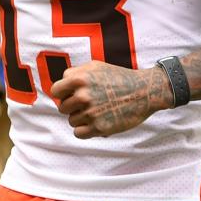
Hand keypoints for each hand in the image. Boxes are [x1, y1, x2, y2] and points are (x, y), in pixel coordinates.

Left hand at [50, 61, 172, 138]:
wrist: (144, 91)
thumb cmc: (119, 78)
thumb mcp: (95, 67)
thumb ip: (74, 74)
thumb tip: (58, 89)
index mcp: (80, 78)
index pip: (55, 91)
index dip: (63, 93)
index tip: (73, 95)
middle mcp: (83, 95)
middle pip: (62, 108)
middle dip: (73, 107)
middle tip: (89, 104)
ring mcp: (91, 112)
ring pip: (71, 121)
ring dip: (81, 118)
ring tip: (97, 111)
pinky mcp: (99, 128)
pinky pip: (78, 133)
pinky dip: (85, 130)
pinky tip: (96, 123)